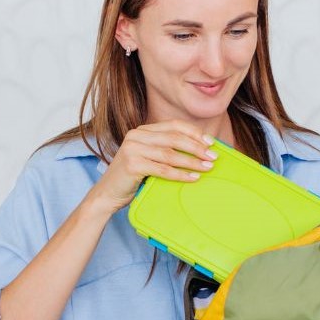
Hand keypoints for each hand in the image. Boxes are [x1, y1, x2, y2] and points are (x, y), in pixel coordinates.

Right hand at [87, 120, 216, 213]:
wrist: (107, 194)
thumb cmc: (132, 178)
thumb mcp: (149, 158)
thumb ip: (166, 151)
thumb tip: (199, 151)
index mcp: (142, 130)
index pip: (174, 125)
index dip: (194, 133)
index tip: (211, 142)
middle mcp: (137, 136)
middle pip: (175, 138)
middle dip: (197, 147)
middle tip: (213, 157)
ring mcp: (133, 149)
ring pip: (170, 154)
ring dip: (192, 161)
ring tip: (207, 167)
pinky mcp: (132, 165)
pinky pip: (163, 169)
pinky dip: (180, 174)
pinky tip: (193, 178)